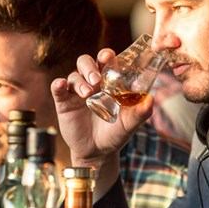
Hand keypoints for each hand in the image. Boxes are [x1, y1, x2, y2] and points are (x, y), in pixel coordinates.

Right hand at [50, 48, 153, 167]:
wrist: (97, 152)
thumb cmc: (115, 133)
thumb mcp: (130, 124)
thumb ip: (140, 112)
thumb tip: (151, 99)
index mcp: (108, 82)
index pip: (105, 62)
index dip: (106, 55)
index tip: (108, 56)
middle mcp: (91, 83)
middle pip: (85, 62)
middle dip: (90, 67)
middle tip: (97, 79)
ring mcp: (76, 92)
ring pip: (73, 75)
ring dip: (80, 81)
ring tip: (87, 95)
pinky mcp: (63, 102)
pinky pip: (57, 88)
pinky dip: (58, 84)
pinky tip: (61, 85)